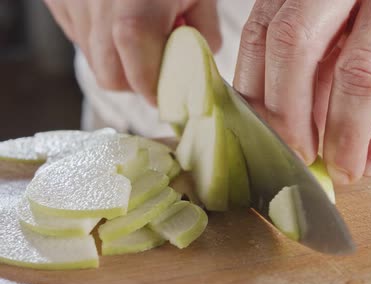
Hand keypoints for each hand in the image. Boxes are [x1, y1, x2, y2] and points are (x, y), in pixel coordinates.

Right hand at [44, 0, 220, 104]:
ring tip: (137, 27)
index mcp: (135, 17)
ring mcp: (71, 3)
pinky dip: (97, 34)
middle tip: (156, 61)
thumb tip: (196, 57)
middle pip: (110, 77)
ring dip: (116, 56)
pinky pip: (76, 31)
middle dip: (135, 79)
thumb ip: (202, 31)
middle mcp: (96, 13)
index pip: (141, 81)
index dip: (159, 90)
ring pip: (91, 56)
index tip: (171, 88)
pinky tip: (115, 12)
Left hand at [234, 0, 370, 183]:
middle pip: (295, 45)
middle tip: (297, 156)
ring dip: (345, 133)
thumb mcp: (347, 15)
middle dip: (289, 114)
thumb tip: (291, 122)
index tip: (261, 136)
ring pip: (358, 71)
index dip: (257, 91)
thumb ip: (319, 54)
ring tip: (344, 170)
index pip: (264, 33)